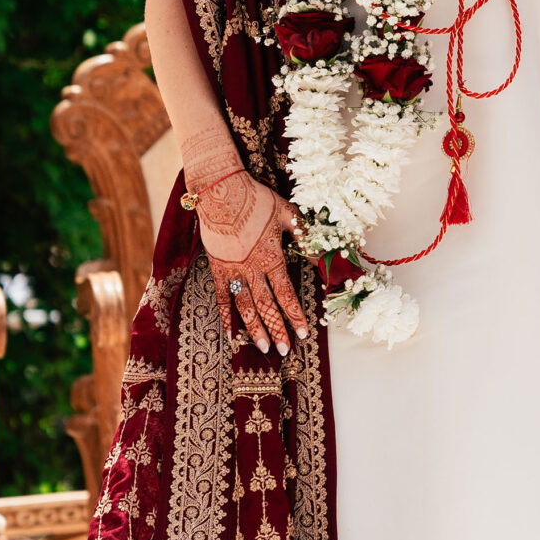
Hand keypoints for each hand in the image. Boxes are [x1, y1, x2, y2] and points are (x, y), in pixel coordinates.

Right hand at [198, 176, 306, 356]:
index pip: (286, 293)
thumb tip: (322, 256)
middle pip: (266, 305)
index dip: (295, 315)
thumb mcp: (287, 215)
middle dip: (277, 329)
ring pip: (245, 306)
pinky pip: (221, 297)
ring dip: (255, 328)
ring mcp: (233, 270)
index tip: (303, 333)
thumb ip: (304, 237)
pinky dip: (226, 316)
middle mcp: (252, 268)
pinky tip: (231, 334)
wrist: (221, 190)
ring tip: (263, 347)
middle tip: (285, 350)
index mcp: (272, 257)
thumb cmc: (257, 200)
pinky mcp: (217, 267)